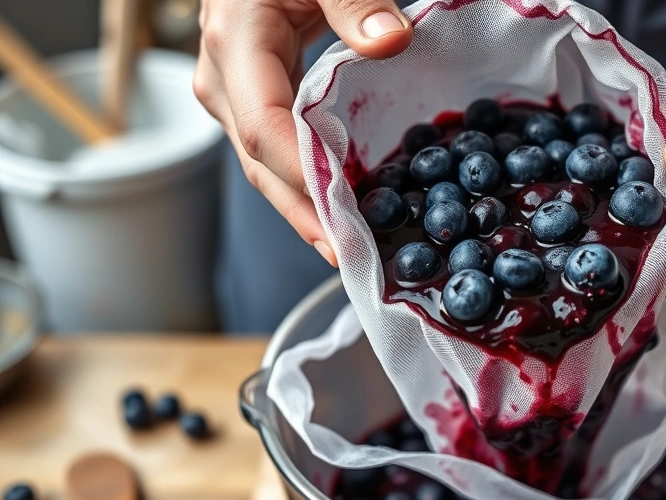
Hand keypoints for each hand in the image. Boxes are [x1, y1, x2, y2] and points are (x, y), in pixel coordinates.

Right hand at [193, 0, 413, 265]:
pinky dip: (309, 181)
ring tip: (350, 249)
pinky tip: (341, 207)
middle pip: (261, 164)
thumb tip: (391, 41)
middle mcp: (225, 78)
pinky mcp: (252, 96)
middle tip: (351, 260)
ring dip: (306, 209)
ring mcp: (233, 92)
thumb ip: (353, 0)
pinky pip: (277, 150)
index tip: (346, 214)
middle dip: (305, 216)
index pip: (266, 128)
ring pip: (266, 165)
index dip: (304, 177)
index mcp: (235, 44)